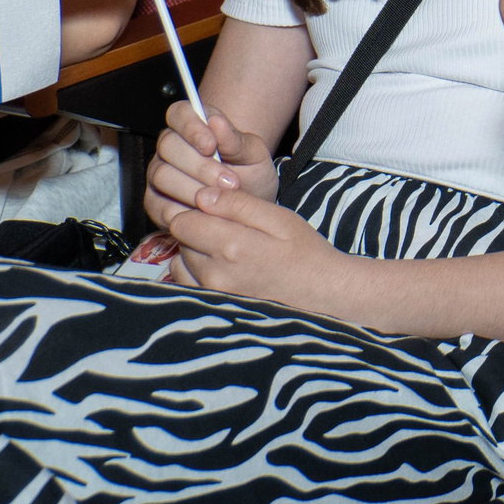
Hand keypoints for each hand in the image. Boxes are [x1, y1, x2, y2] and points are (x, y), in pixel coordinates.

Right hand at [144, 100, 276, 232]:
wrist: (249, 205)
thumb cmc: (250, 173)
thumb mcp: (253, 155)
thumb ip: (235, 140)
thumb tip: (217, 122)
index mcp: (193, 126)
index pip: (179, 113)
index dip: (191, 127)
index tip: (211, 145)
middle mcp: (171, 148)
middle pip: (168, 146)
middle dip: (200, 166)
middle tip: (230, 182)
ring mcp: (159, 175)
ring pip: (162, 176)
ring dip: (195, 190)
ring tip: (222, 199)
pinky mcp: (156, 204)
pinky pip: (161, 206)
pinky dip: (186, 212)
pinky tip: (207, 214)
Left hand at [164, 183, 353, 312]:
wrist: (322, 294)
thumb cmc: (304, 252)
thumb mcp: (279, 218)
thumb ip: (238, 205)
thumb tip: (201, 195)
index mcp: (232, 245)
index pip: (182, 221)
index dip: (197, 210)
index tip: (217, 211)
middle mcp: (216, 274)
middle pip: (181, 241)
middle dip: (197, 230)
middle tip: (228, 230)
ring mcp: (213, 295)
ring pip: (181, 263)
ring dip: (195, 253)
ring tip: (226, 251)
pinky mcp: (214, 308)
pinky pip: (187, 284)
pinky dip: (197, 274)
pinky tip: (222, 269)